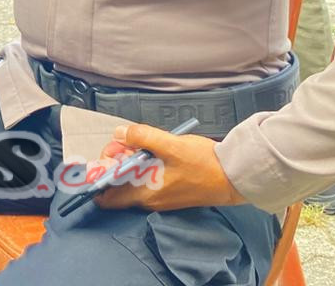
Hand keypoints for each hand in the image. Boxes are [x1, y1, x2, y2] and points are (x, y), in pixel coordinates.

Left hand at [94, 123, 243, 212]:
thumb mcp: (171, 145)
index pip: (107, 197)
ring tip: (136, 142)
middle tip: (124, 141)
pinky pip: (145, 179)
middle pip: (117, 184)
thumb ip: (142, 137)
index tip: (108, 155)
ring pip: (131, 180)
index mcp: (145, 195)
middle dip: (115, 161)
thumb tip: (120, 133)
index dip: (100, 176)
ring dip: (128, 161)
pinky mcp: (169, 190)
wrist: (234, 177)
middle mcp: (149, 200)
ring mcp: (159, 196)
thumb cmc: (204, 164)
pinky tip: (150, 150)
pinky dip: (141, 165)